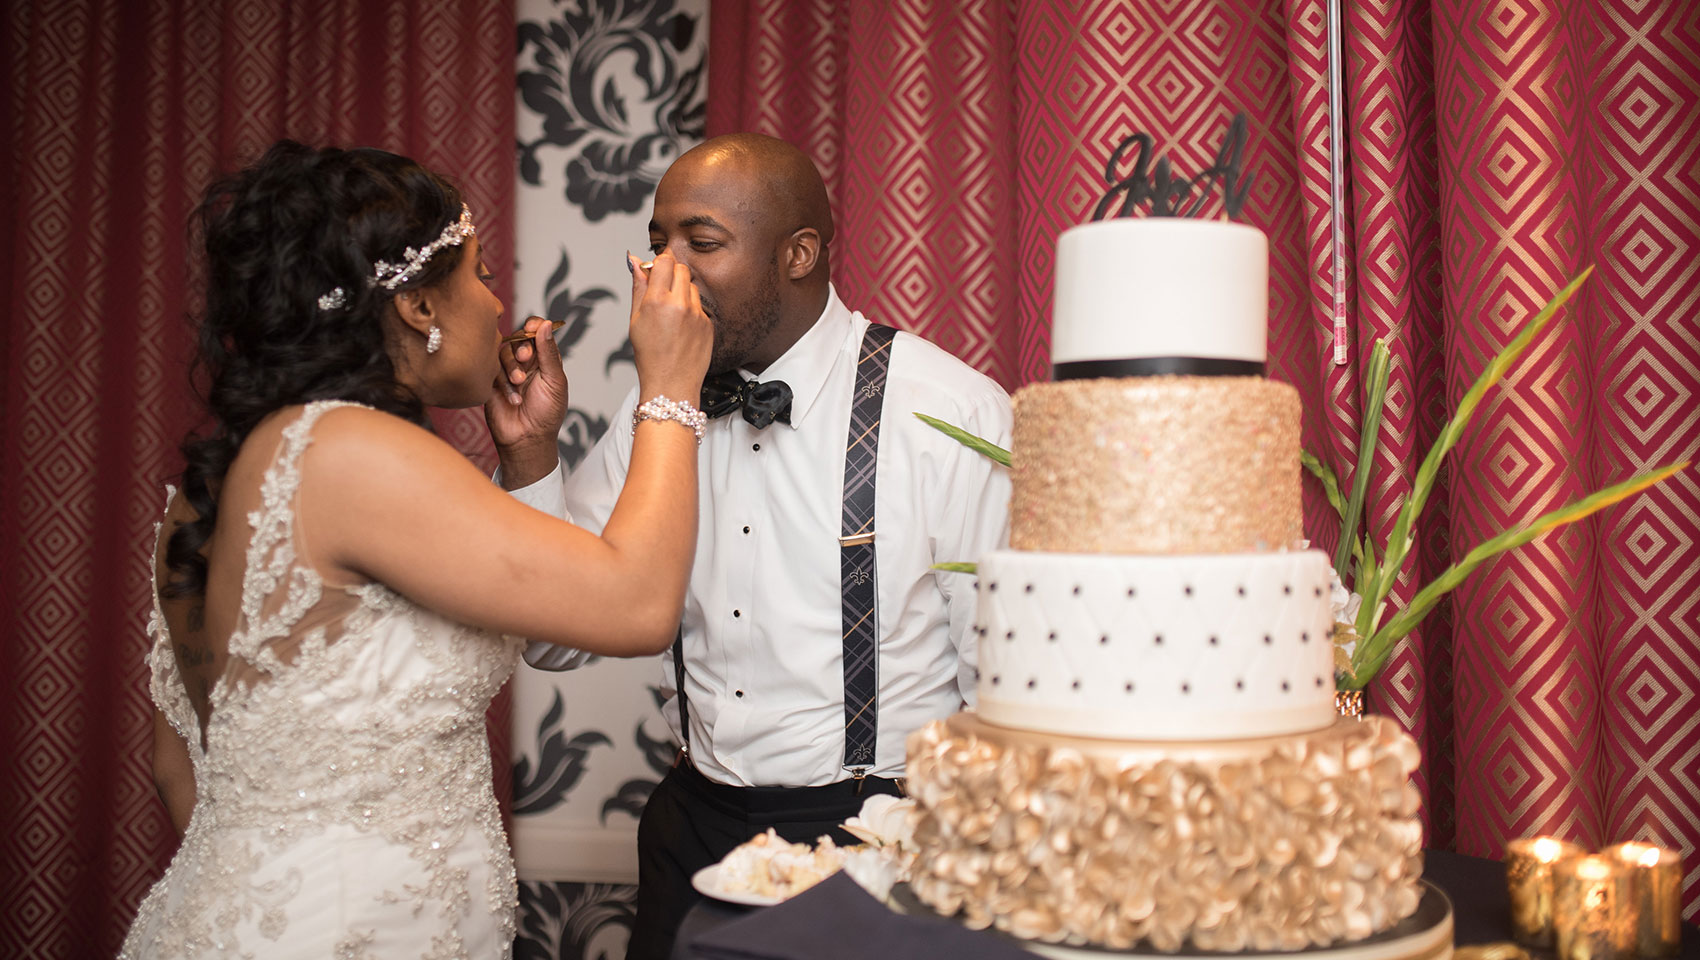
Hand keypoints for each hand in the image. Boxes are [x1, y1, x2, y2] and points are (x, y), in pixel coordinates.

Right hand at [485, 316, 567, 488]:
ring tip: (519, 383)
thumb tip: (547, 324)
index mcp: (544, 359)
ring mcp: (506, 371)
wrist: (527, 439)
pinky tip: (512, 397)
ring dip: (511, 366)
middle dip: (521, 345)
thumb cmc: (547, 413)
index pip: (537, 331)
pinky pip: (489, 369)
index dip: (534, 325)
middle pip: (518, 338)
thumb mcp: (554, 381)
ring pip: (502, 352)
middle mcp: (525, 362)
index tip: (532, 327)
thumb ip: (549, 353)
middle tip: (526, 358)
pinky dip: (501, 381)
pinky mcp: (490, 381)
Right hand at [629, 251, 712, 403]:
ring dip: (682, 291)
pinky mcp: (708, 323)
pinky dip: (691, 310)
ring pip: (692, 286)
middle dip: (672, 273)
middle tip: (662, 289)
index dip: (659, 263)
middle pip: (681, 268)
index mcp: (656, 302)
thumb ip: (638, 287)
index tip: (655, 271)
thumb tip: (635, 261)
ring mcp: (697, 314)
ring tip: (672, 313)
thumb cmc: (650, 356)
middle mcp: (679, 304)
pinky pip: (700, 306)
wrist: (672, 384)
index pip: (664, 261)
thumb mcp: (635, 320)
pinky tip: (682, 327)